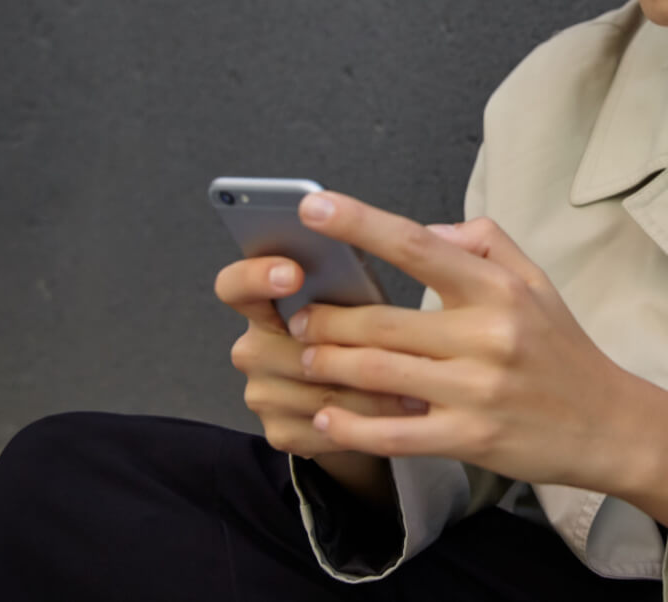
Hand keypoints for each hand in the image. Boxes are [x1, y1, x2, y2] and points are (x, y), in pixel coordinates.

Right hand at [213, 253, 406, 500]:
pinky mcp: (281, 432)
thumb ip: (381, 264)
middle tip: (387, 339)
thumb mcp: (370, 294)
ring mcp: (263, 393)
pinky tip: (402, 415)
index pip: (235, 285)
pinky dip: (366, 422)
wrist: (366, 397)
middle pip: (282, 346)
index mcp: (266, 302)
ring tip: (419, 380)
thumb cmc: (368, 330)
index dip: (256, 276)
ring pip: (314, 389)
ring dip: (368, 388)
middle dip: (340, 346)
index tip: (295, 273)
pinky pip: (323, 428)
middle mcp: (255, 347)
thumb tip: (432, 236)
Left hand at [290, 193, 636, 492]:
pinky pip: (394, 435)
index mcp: (499, 289)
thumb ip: (485, 242)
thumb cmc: (562, 349)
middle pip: (381, 322)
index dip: (360, 224)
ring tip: (304, 358)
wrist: (609, 424)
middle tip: (294, 318)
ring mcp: (478, 391)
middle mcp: (489, 336)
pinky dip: (351, 427)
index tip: (312, 208)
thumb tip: (428, 229)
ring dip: (328, 366)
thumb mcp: (537, 281)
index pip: (418, 246)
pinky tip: (326, 418)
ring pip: (378, 374)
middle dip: (324, 320)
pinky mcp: (471, 438)